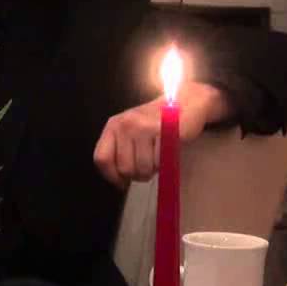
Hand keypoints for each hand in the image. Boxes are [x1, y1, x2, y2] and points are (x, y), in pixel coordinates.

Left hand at [93, 82, 231, 187]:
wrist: (185, 103)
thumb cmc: (156, 122)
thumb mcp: (130, 132)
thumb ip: (120, 151)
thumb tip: (119, 181)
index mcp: (113, 126)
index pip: (101, 159)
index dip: (111, 176)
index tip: (122, 182)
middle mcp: (125, 125)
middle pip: (124, 168)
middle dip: (137, 176)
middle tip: (147, 168)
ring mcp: (143, 127)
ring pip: (143, 168)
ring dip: (153, 170)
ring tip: (158, 158)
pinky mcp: (164, 131)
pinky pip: (160, 161)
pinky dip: (165, 163)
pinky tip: (166, 152)